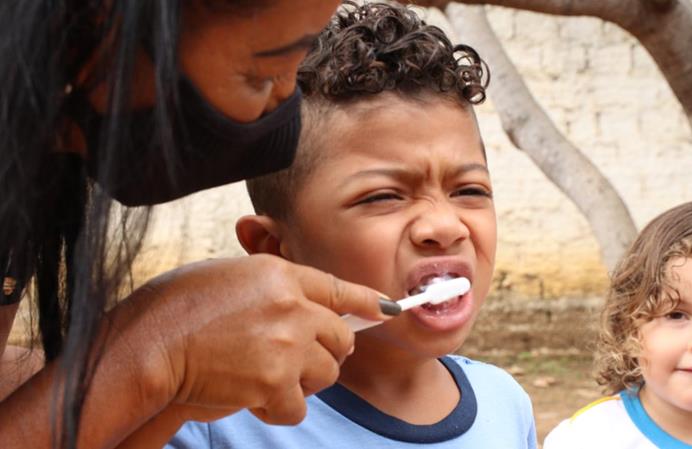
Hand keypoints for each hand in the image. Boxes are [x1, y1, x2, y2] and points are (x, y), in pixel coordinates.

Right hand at [128, 254, 393, 427]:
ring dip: (302, 381)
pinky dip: (279, 408)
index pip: (338, 289)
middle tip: (296, 359)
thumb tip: (302, 305)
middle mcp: (292, 307)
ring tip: (265, 376)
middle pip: (339, 338)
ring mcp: (286, 345)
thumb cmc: (176, 307)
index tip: (387, 311)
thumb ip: (273, 288)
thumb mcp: (231, 276)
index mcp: (280, 274)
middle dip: (325, 352)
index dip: (366, 302)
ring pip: (326, 374)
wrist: (149, 344)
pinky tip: (254, 398)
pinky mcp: (274, 382)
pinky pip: (298, 406)